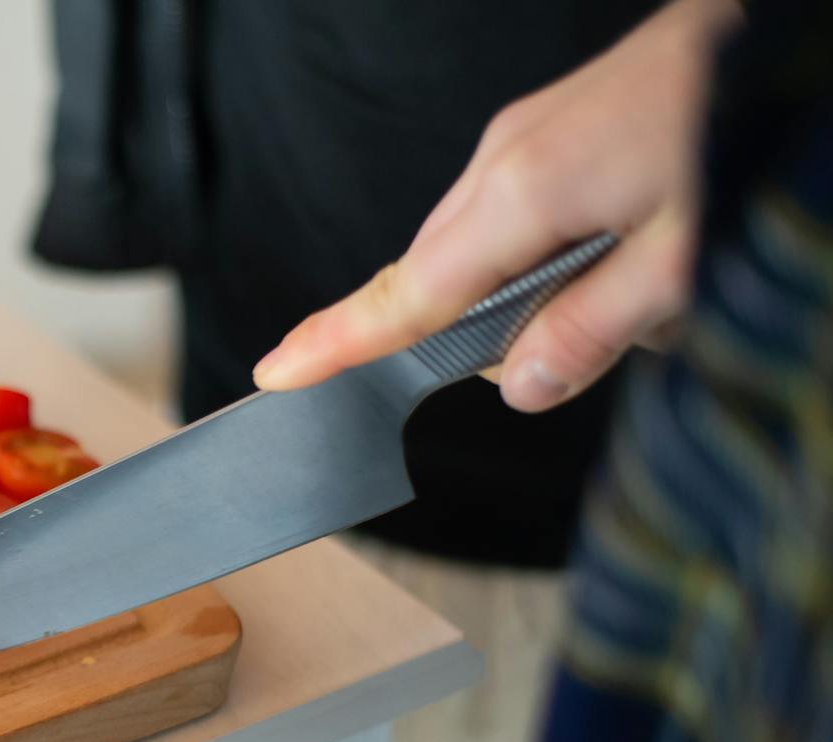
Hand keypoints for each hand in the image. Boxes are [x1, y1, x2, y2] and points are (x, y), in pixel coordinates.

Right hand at [252, 0, 740, 411]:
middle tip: (612, 331)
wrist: (786, 30)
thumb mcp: (686, 261)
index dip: (337, 343)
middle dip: (496, 333)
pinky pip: (520, 215)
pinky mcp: (552, 127)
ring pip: (486, 253)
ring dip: (547, 291)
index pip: (401, 295)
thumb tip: (520, 389)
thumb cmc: (746, 128)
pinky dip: (561, 251)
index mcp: (521, 197)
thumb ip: (592, 333)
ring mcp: (524, 136)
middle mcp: (503, 160)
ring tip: (656, 276)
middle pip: (442, 283)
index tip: (277, 375)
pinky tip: (643, 240)